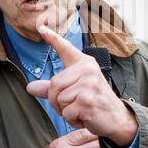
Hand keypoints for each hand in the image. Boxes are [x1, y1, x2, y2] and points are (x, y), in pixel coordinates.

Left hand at [27, 25, 137, 146]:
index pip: (66, 49)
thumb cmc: (95, 102)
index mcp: (85, 63)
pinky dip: (72, 119)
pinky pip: (66, 113)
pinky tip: (85, 117)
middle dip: (57, 101)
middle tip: (74, 105)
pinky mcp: (87, 101)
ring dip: (66, 111)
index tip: (42, 28)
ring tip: (81, 110)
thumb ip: (53, 88)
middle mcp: (88, 70)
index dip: (52, 38)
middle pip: (54, 84)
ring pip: (58, 99)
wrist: (117, 118)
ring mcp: (89, 84)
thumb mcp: (75, 91)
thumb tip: (30, 87)